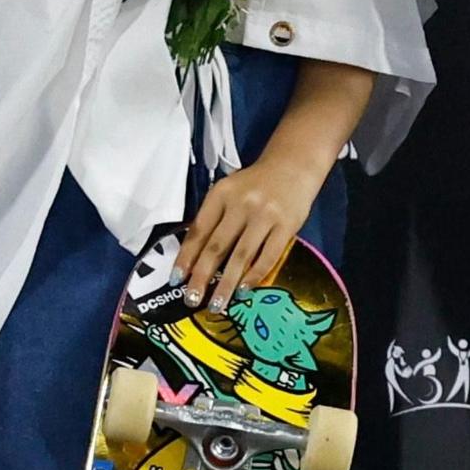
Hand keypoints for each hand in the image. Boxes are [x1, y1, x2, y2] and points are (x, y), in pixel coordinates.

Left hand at [179, 151, 322, 303]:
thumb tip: (194, 258)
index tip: (176, 279)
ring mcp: (266, 215)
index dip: (186, 257)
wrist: (294, 165)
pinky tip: (244, 290)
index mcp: (221, 194)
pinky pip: (269, 256)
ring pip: (241, 256)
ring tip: (217, 304)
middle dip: (202, 277)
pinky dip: (255, 275)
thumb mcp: (229, 192)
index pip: (198, 230)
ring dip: (226, 283)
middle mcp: (241, 204)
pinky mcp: (287, 225)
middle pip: (216, 247)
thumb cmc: (255, 184)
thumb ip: (214, 218)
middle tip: (192, 300)